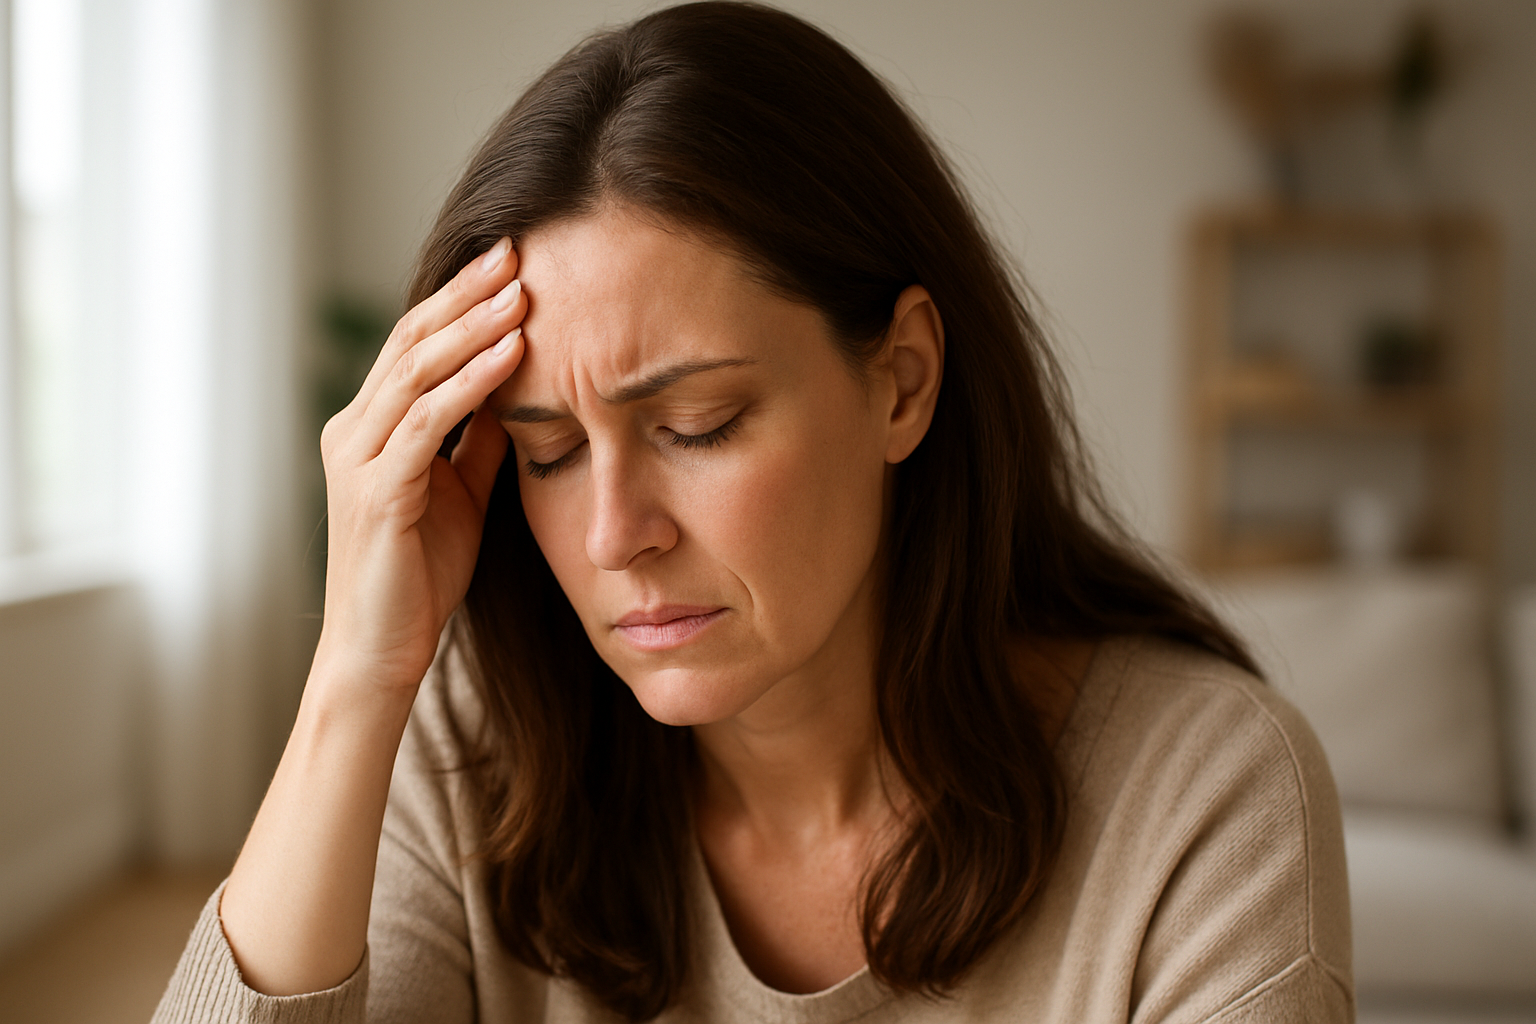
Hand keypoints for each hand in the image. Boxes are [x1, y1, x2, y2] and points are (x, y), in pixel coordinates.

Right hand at [316, 237, 525, 691]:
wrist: (383, 650)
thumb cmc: (421, 574)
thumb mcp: (461, 492)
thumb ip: (477, 440)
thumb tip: (514, 390)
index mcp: (371, 427)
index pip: (415, 344)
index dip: (460, 300)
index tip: (511, 262)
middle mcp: (353, 431)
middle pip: (411, 340)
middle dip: (466, 294)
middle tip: (516, 251)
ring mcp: (359, 459)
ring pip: (417, 372)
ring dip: (473, 327)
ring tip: (522, 290)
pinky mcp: (377, 492)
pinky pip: (427, 423)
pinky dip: (471, 384)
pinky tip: (511, 355)